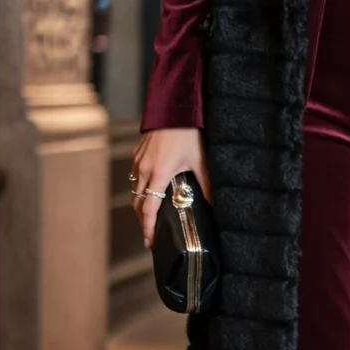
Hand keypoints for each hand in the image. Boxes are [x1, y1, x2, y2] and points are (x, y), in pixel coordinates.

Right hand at [131, 127, 211, 248]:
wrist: (174, 108)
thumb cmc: (187, 132)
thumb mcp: (200, 160)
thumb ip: (206, 184)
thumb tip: (214, 204)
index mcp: (159, 174)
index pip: (149, 209)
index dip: (148, 227)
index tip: (149, 241)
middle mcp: (144, 170)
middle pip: (138, 203)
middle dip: (143, 221)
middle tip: (150, 235)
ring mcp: (138, 161)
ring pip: (134, 190)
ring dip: (140, 206)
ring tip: (148, 217)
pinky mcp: (138, 154)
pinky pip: (134, 177)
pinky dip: (139, 189)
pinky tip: (148, 192)